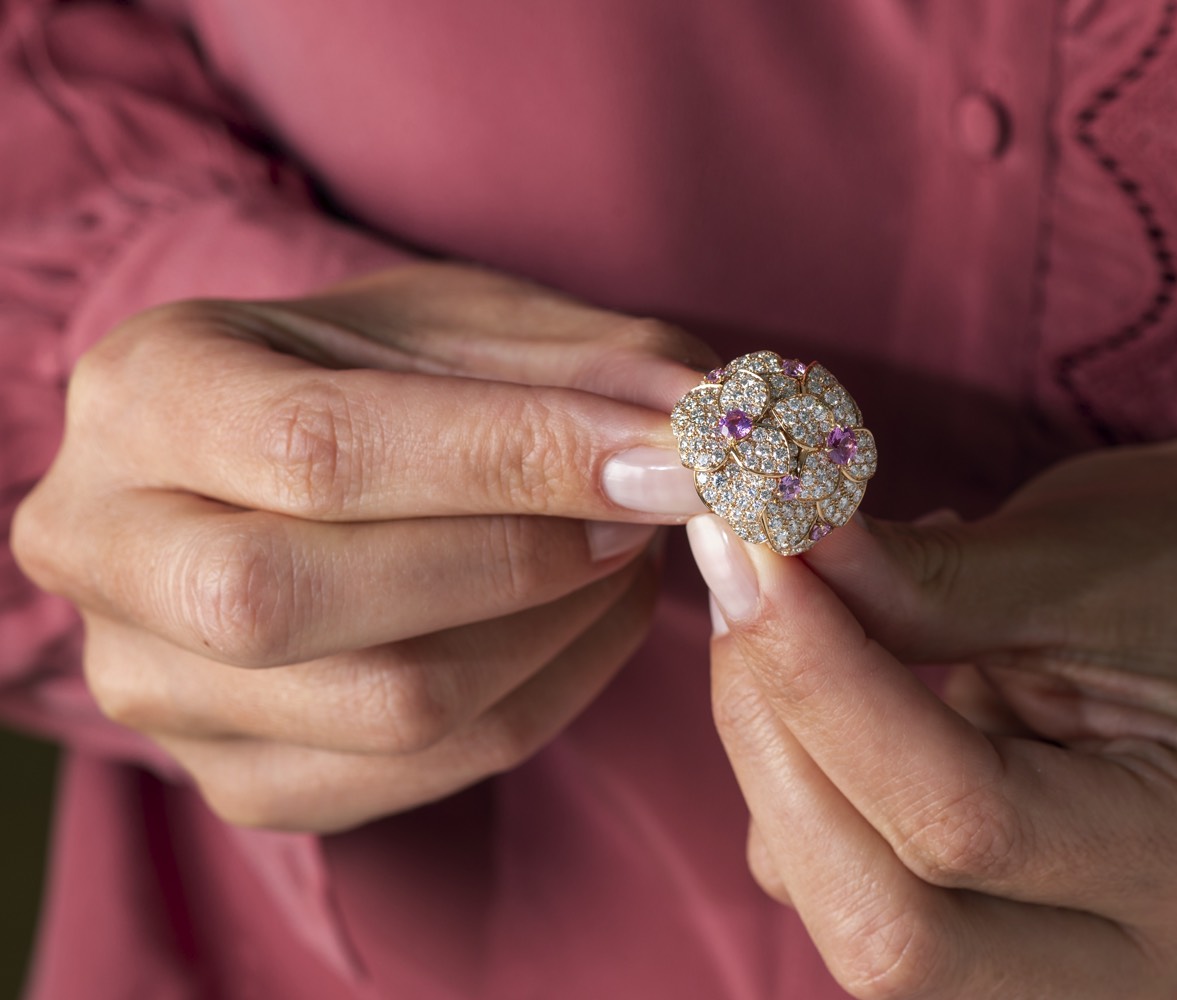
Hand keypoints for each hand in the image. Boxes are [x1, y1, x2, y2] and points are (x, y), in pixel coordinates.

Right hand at [13, 263, 713, 831]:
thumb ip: (594, 366)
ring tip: (622, 555)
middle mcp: (103, 546)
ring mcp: (152, 683)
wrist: (294, 461)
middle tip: (642, 511)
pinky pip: (420, 772)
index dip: (515, 460)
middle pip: (301, 598)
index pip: (319, 449)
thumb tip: (721, 430)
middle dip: (521, 558)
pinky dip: (544, 696)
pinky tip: (584, 622)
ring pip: (382, 705)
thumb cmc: (384, 372)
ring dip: (554, 633)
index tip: (668, 458)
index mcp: (144, 392)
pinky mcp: (235, 775)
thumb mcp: (471, 328)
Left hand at [688, 426, 1176, 997]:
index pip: (963, 819)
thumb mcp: (1083, 555)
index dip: (825, 681)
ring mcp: (1063, 976)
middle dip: (778, 746)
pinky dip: (802, 785)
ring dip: (776, 761)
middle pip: (889, 930)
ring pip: (853, 924)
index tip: (752, 551)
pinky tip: (833, 682)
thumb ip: (919, 580)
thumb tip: (764, 558)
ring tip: (788, 615)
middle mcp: (1137, 964)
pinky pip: (848, 895)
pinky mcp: (997, 949)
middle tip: (742, 584)